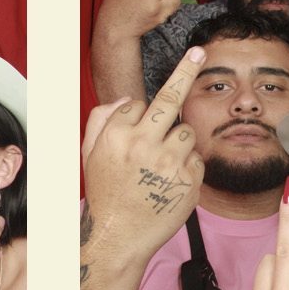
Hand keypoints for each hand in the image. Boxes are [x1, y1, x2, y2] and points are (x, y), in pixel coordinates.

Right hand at [81, 47, 205, 272]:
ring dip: (179, 142)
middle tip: (199, 52)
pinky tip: (171, 183)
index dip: (139, 116)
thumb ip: (101, 119)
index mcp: (116, 134)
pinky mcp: (190, 181)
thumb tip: (127, 98)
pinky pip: (197, 158)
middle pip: (170, 99)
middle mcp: (142, 144)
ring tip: (162, 167)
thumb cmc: (105, 193)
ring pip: (187, 131)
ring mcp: (169, 163)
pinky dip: (188, 166)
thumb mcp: (89, 153)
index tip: (143, 118)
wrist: (118, 237)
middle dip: (185, 71)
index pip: (138, 103)